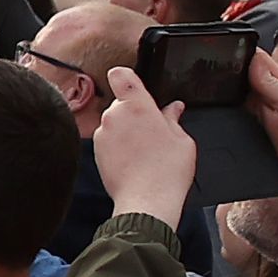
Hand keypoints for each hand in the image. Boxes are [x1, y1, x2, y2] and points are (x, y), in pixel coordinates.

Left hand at [90, 68, 196, 222]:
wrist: (146, 202)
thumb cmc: (167, 172)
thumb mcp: (182, 141)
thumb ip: (173, 119)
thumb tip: (174, 108)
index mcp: (137, 106)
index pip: (121, 75)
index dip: (126, 77)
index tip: (134, 85)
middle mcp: (115, 116)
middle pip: (121, 103)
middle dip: (134, 113)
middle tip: (152, 132)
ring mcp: (102, 133)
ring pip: (114, 123)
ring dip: (125, 131)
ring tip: (144, 151)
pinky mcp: (95, 150)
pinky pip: (107, 140)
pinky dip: (117, 146)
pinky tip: (133, 160)